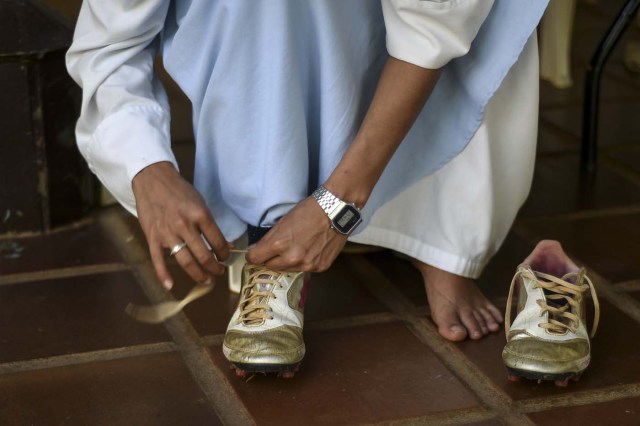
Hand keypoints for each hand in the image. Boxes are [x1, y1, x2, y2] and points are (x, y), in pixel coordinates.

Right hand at [132, 162, 229, 288]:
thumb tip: (224, 243)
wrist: (152, 179)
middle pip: (203, 255)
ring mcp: (167, 233)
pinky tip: (170, 286)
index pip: (217, 240)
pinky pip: (157, 260)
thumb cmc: (179, 190)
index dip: (225, 253)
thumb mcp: (200, 202)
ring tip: (206, 280)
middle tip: (219, 272)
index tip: (226, 257)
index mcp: (199, 214)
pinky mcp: (152, 237)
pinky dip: (163, 274)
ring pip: (185, 261)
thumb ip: (209, 223)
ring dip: (198, 274)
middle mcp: (184, 225)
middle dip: (214, 267)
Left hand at [246, 196, 347, 271]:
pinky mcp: (320, 267)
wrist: (336, 211)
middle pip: (270, 266)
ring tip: (297, 247)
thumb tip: (256, 250)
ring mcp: (307, 265)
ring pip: (288, 269)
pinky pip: (305, 269)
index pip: (255, 258)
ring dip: (288, 262)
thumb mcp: (283, 221)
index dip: (253, 255)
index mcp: (279, 244)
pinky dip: (304, 262)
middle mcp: (292, 258)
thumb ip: (269, 239)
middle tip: (277, 249)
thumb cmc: (308, 211)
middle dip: (271, 259)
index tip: (255, 253)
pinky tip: (310, 249)